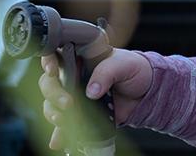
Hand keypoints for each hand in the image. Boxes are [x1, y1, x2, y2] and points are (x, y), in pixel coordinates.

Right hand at [39, 48, 153, 149]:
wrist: (146, 91)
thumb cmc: (134, 69)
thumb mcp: (123, 64)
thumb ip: (106, 73)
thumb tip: (91, 91)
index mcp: (82, 59)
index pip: (57, 56)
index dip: (49, 62)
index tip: (53, 71)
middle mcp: (74, 77)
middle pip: (50, 83)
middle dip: (54, 94)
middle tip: (68, 102)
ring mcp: (76, 96)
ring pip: (52, 104)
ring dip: (53, 113)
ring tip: (63, 121)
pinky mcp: (81, 114)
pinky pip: (65, 125)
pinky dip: (59, 134)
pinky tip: (58, 140)